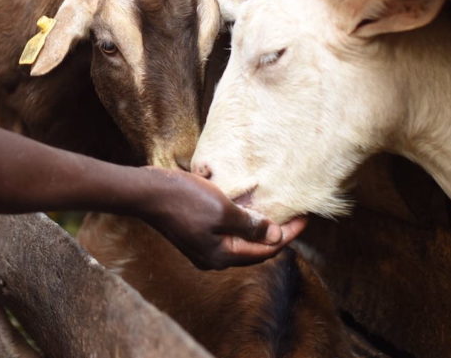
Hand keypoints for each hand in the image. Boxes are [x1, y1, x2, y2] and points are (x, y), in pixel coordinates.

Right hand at [138, 166, 305, 269]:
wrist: (145, 192)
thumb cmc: (183, 200)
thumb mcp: (223, 210)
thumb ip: (251, 225)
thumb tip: (276, 236)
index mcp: (222, 256)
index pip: (266, 251)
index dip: (288, 234)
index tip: (304, 218)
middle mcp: (212, 257)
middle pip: (253, 249)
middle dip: (274, 233)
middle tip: (293, 214)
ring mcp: (201, 246)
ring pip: (238, 240)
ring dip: (255, 226)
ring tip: (272, 209)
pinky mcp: (193, 233)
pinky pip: (224, 231)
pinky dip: (238, 221)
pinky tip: (243, 206)